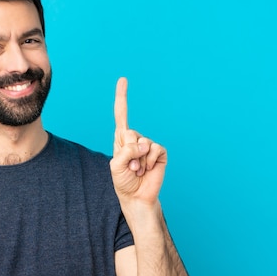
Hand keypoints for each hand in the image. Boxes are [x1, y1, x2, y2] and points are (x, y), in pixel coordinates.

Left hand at [110, 77, 166, 206]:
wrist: (137, 196)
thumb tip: (143, 145)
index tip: (123, 79)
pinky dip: (149, 161)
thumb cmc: (124, 181)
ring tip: (138, 170)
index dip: (122, 97)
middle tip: (130, 167)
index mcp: (122, 139)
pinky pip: (155, 149)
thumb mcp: (116, 166)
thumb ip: (126, 152)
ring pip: (143, 143)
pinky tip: (147, 169)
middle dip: (128, 152)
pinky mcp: (159, 152)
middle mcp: (135, 139)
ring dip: (138, 160)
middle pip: (130, 133)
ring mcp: (148, 145)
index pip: (121, 114)